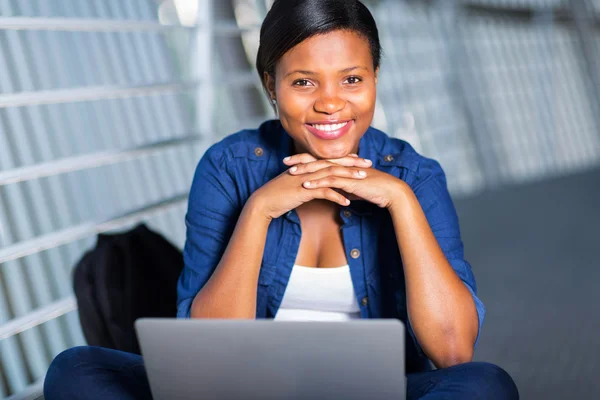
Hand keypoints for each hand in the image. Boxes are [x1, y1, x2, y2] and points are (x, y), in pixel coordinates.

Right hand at [249, 153, 372, 219]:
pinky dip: (337, 196)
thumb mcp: (295, 185)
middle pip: (334, 163)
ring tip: (363, 180)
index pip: (329, 159)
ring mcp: (306, 178)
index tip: (359, 160)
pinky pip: (324, 192)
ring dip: (349, 178)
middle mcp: (308, 168)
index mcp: (306, 165)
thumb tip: (319, 185)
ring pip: (332, 175)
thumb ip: (307, 181)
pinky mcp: (304, 190)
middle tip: (368, 164)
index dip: (345, 159)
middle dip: (353, 164)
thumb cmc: (278, 195)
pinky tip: (347, 202)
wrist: (264, 202)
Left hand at [287, 155, 405, 208]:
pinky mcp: (350, 180)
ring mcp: (347, 171)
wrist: (390, 192)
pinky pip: (331, 180)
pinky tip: (306, 185)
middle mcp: (343, 165)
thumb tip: (335, 193)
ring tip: (291, 173)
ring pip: (322, 168)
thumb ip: (344, 188)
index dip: (305, 159)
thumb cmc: (374, 190)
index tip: (291, 161)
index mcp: (343, 164)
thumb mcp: (355, 188)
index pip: (320, 158)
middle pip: (317, 159)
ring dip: (306, 171)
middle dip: (300, 160)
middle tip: (284, 162)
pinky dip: (317, 182)